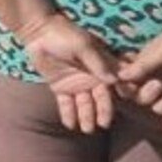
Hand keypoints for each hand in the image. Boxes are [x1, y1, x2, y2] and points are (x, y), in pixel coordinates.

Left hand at [19, 14, 119, 133]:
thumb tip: (114, 80)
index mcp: (99, 65)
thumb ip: (97, 63)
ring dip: (86, 116)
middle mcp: (90, 77)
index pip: (113, 83)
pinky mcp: (60, 88)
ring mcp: (75, 84)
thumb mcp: (83, 46)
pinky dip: (68, 114)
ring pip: (83, 104)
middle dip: (102, 111)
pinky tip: (70, 124)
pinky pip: (66, 104)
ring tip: (87, 129)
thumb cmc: (64, 34)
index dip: (119, 95)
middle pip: (99, 98)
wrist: (38, 32)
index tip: (123, 106)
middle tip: (103, 124)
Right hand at [116, 22, 161, 134]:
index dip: (124, 87)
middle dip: (146, 95)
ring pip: (156, 107)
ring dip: (161, 107)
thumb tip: (120, 76)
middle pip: (139, 98)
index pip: (125, 82)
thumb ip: (143, 66)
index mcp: (142, 67)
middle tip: (158, 84)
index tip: (128, 87)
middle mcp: (152, 80)